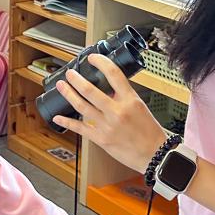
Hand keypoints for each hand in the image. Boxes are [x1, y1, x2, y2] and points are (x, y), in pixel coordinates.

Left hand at [51, 54, 167, 173]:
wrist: (155, 156)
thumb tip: (107, 89)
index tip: (92, 58)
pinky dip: (67, 122)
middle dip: (76, 79)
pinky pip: (80, 128)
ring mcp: (108, 126)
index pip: (114, 74)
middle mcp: (117, 111)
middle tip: (69, 73)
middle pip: (90, 90)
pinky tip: (58, 116)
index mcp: (130, 100)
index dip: (101, 62)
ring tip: (61, 86)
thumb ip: (123, 97)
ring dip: (68, 94)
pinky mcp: (101, 139)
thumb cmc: (150, 133)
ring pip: (81, 106)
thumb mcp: (140, 107)